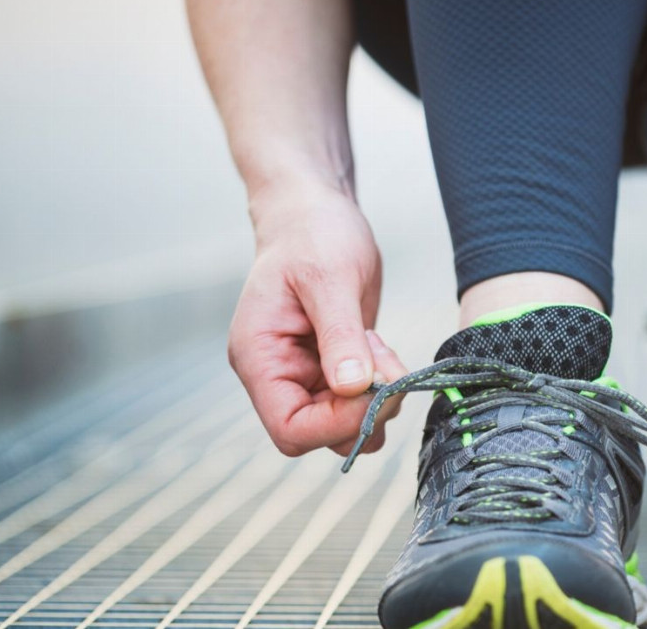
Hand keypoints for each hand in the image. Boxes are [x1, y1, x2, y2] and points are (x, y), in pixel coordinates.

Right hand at [228, 181, 406, 456]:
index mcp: (259, 358)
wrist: (317, 213)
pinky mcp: (333, 368)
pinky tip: (379, 345)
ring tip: (379, 347)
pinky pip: (360, 400)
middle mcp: (278, 374)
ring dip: (376, 398)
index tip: (373, 390)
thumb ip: (340, 335)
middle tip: (387, 364)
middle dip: (363, 410)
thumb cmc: (313, 234)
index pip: (289, 429)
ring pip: (346, 422)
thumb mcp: (330, 279)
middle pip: (320, 433)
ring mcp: (305, 374)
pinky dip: (381, 383)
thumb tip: (351, 387)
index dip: (336, 423)